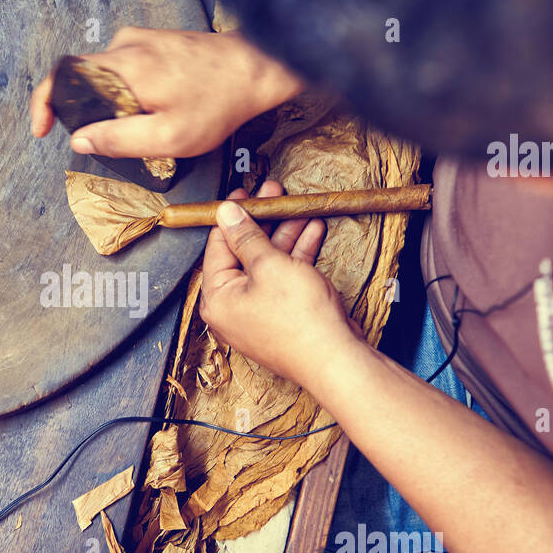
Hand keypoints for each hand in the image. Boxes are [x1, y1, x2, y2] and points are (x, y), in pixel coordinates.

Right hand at [29, 27, 303, 158]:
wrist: (259, 68)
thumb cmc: (218, 104)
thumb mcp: (169, 137)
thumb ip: (119, 140)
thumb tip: (80, 141)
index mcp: (123, 65)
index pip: (61, 76)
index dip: (43, 103)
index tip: (42, 129)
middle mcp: (125, 44)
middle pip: (80, 75)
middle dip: (82, 109)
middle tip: (107, 138)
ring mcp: (140, 37)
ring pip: (103, 73)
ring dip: (108, 101)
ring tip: (141, 124)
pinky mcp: (154, 39)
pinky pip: (123, 65)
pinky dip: (124, 89)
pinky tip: (153, 107)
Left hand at [199, 180, 359, 387]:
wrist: (336, 358)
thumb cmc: (299, 320)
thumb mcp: (269, 265)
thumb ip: (246, 237)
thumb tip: (226, 214)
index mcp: (217, 298)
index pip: (217, 246)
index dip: (232, 216)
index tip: (244, 193)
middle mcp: (233, 308)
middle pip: (244, 253)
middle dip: (263, 221)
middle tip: (274, 195)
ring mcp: (259, 312)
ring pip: (268, 263)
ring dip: (284, 234)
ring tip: (298, 207)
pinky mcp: (283, 315)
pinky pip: (284, 278)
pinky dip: (297, 256)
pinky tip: (312, 231)